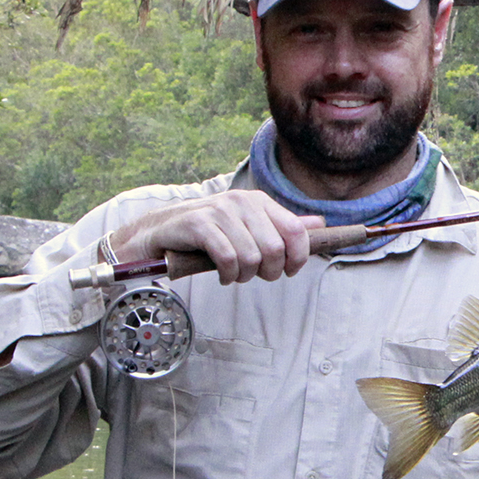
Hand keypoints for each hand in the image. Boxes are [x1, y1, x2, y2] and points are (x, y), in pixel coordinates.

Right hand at [108, 190, 325, 284]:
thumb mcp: (248, 226)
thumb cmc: (209, 233)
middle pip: (275, 249)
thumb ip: (282, 226)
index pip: (296, 231)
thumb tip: (318, 224)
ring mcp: (219, 211)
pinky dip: (228, 275)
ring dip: (244, 276)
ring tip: (234, 274)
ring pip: (252, 257)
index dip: (298, 258)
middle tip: (253, 275)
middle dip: (268, 272)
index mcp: (259, 201)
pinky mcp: (198, 225)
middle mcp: (242, 202)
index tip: (287, 271)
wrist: (160, 232)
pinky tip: (221, 274)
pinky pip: (228, 259)